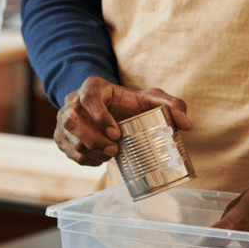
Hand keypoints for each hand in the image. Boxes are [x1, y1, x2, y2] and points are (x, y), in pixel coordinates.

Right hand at [54, 77, 191, 165]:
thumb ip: (172, 105)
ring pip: (69, 138)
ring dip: (90, 151)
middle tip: (114, 150)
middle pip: (72, 121)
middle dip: (93, 139)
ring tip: (110, 155)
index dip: (100, 117)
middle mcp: (72, 101)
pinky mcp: (62, 136)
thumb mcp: (152, 99)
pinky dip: (85, 159)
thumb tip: (186, 125)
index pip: (88, 98)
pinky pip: (69, 151)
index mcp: (92, 87)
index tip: (117, 133)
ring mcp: (63, 119)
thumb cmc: (130, 103)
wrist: (109, 110)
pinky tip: (101, 158)